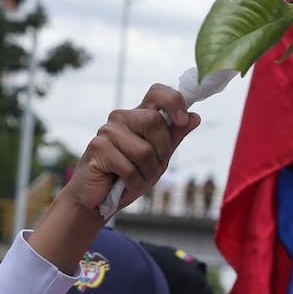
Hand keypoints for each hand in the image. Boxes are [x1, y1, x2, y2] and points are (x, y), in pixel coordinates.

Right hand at [62, 84, 198, 214]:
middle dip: (161, 150)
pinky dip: (133, 183)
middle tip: (151, 166)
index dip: (173, 101)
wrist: (98, 201)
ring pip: (144, 149)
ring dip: (146, 172)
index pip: (157, 92)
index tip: (182, 119)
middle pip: (154, 120)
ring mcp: (108, 131)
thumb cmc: (128, 177)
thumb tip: (195, 117)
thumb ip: (173, 137)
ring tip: (134, 178)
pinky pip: (129, 168)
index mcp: (139, 116)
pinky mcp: (97, 148)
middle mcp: (122, 118)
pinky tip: (123, 184)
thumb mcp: (158, 159)